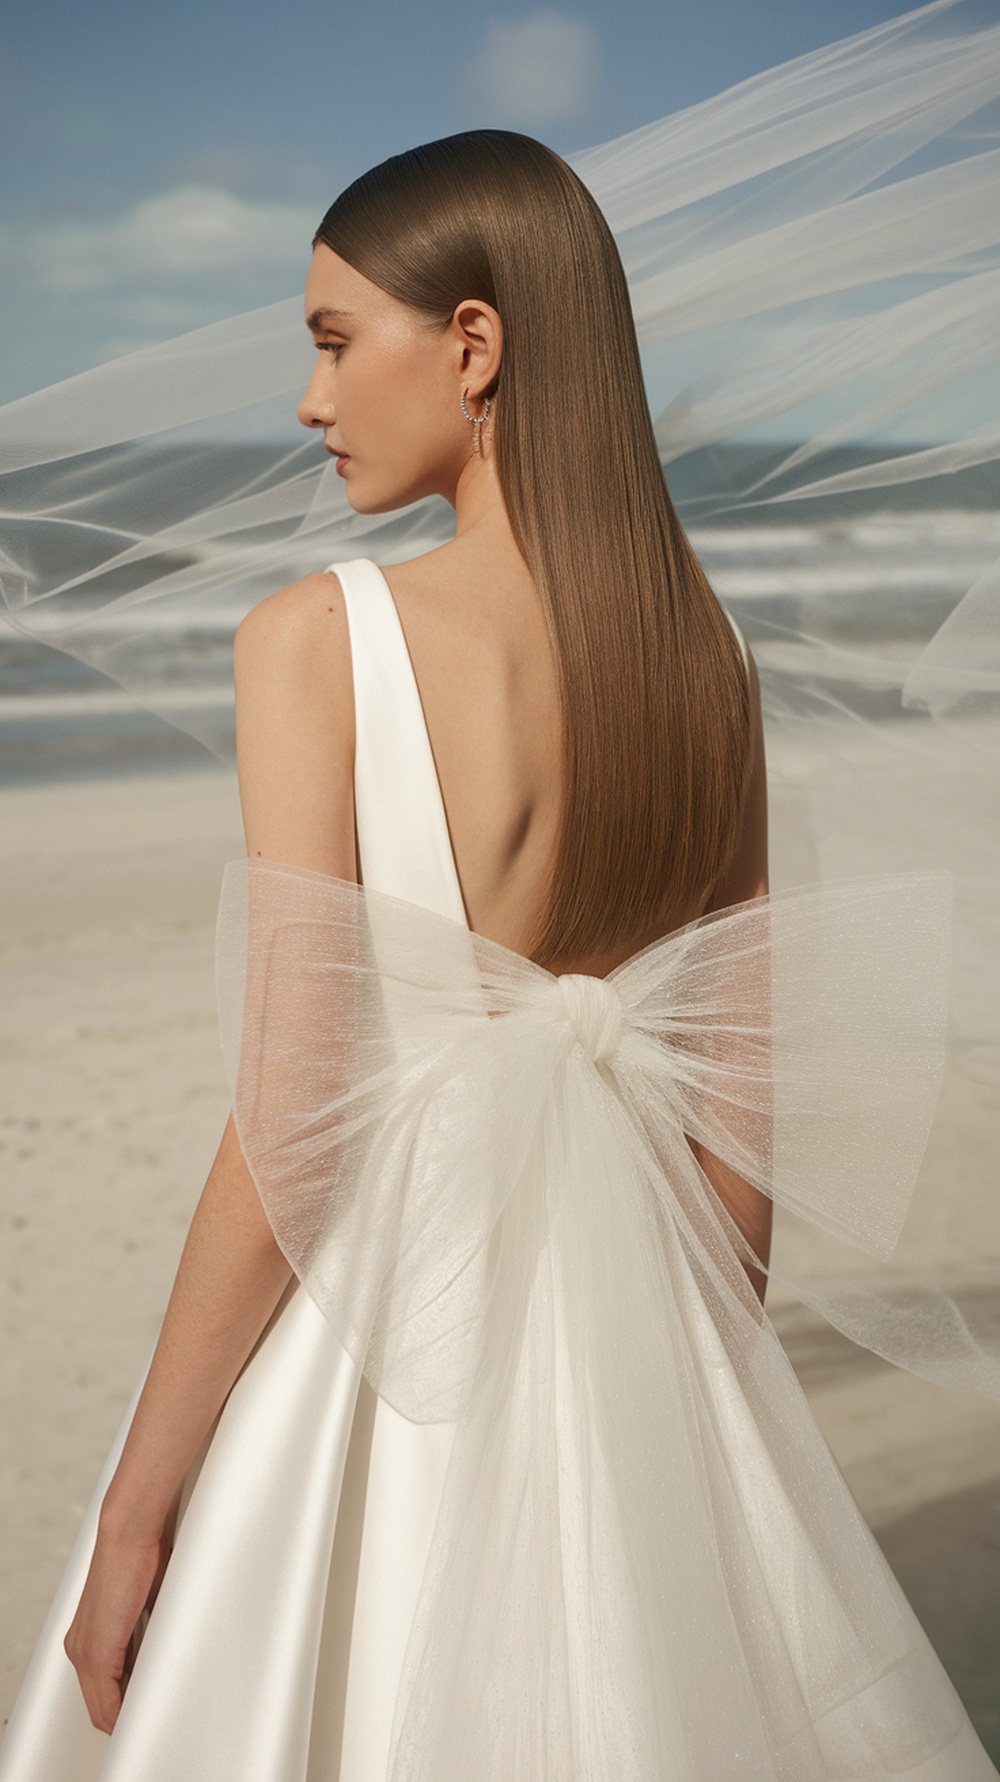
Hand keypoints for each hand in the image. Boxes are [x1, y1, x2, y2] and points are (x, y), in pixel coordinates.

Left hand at [64, 1513, 170, 1733]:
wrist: (128, 1534)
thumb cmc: (141, 1559)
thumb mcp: (145, 1605)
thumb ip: (146, 1633)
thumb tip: (163, 1651)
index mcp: (87, 1638)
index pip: (100, 1691)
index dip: (123, 1705)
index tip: (146, 1707)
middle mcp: (78, 1649)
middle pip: (99, 1707)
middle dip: (126, 1717)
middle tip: (153, 1717)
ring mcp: (84, 1652)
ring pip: (102, 1709)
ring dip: (128, 1715)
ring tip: (154, 1713)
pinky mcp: (97, 1653)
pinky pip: (108, 1701)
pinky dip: (126, 1711)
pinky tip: (144, 1708)